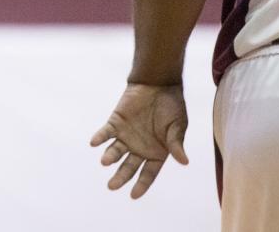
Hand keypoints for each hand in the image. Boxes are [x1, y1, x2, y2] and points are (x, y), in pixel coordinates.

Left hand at [90, 83, 188, 198]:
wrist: (159, 83)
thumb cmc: (172, 106)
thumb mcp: (178, 126)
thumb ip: (176, 144)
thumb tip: (184, 162)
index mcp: (157, 152)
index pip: (148, 174)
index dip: (141, 185)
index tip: (133, 195)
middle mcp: (140, 148)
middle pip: (128, 167)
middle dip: (120, 177)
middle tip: (112, 186)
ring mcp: (127, 135)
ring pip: (115, 151)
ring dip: (110, 156)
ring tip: (105, 161)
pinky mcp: (116, 122)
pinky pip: (106, 132)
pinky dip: (99, 137)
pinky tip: (94, 143)